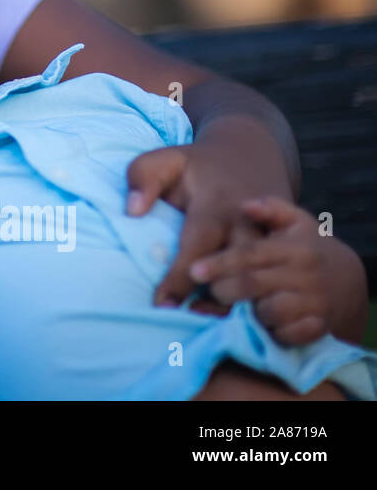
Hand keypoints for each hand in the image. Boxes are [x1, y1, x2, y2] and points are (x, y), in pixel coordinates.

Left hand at [125, 116, 293, 309]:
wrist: (249, 156)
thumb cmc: (197, 167)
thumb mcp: (166, 159)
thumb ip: (143, 176)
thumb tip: (133, 210)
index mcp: (218, 205)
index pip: (199, 245)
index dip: (180, 277)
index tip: (162, 303)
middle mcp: (248, 226)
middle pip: (234, 271)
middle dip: (212, 298)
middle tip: (185, 316)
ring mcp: (269, 242)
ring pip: (256, 284)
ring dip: (231, 305)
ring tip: (201, 319)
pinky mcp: (281, 253)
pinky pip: (271, 285)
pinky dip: (253, 303)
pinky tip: (230, 316)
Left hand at [187, 197, 367, 345]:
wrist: (347, 281)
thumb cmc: (308, 247)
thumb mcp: (296, 221)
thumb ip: (272, 209)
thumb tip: (246, 204)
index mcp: (294, 248)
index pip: (251, 255)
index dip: (221, 263)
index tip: (193, 271)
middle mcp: (305, 275)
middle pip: (253, 284)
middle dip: (223, 290)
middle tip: (209, 291)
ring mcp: (314, 303)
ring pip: (269, 312)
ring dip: (247, 313)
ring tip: (236, 307)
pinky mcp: (319, 327)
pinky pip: (289, 335)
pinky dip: (272, 332)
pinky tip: (261, 325)